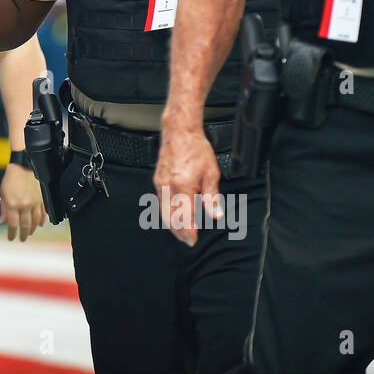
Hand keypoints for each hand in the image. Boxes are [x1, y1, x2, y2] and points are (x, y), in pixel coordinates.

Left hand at [0, 162, 46, 240]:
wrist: (24, 165)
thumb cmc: (12, 177)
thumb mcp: (3, 193)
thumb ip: (3, 208)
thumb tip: (2, 220)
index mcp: (13, 204)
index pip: (12, 224)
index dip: (12, 233)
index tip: (11, 238)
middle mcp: (24, 205)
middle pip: (25, 225)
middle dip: (23, 234)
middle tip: (22, 239)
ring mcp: (34, 203)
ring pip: (35, 221)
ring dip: (32, 229)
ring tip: (30, 233)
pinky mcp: (42, 199)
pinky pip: (43, 213)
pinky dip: (42, 221)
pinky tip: (40, 225)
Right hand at [154, 123, 222, 246]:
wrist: (179, 132)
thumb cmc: (196, 149)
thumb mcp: (211, 173)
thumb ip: (212, 196)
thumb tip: (215, 215)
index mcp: (183, 186)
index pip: (184, 216)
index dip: (189, 231)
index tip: (193, 240)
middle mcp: (169, 186)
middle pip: (170, 218)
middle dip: (178, 232)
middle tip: (187, 240)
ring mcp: (161, 184)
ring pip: (163, 212)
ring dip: (172, 224)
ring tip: (181, 232)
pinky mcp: (157, 180)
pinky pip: (160, 202)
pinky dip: (167, 213)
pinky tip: (174, 215)